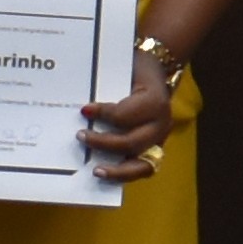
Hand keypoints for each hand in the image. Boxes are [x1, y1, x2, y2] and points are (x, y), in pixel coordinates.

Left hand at [80, 33, 179, 184]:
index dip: (103, 114)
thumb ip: (106, 88)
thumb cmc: (135, 69)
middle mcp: (162, 124)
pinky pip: (143, 169)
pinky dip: (124, 174)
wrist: (156, 71)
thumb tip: (81, 108)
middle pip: (131, 142)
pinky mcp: (156, 150)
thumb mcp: (123, 68)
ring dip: (117, 170)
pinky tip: (106, 174)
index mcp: (156, 101)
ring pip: (142, 165)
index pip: (124, 115)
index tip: (84, 110)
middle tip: (80, 136)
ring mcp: (161, 140)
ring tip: (96, 171)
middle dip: (103, 142)